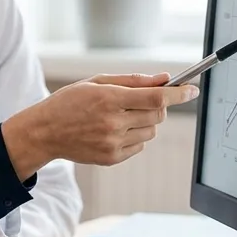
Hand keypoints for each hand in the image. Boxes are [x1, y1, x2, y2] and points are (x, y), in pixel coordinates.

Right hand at [3, 73, 196, 169]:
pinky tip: (112, 131)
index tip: (192, 89)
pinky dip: (134, 137)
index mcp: (109, 98)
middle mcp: (113, 122)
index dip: (179, 93)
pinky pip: (139, 147)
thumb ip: (133, 80)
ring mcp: (112, 143)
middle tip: (142, 100)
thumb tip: (165, 79)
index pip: (157, 97)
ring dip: (145, 122)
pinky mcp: (111, 158)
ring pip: (151, 132)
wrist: (44, 132)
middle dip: (158, 105)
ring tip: (121, 117)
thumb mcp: (96, 82)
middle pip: (158, 114)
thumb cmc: (69, 102)